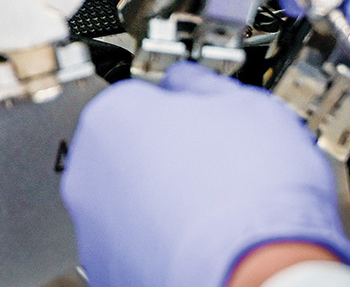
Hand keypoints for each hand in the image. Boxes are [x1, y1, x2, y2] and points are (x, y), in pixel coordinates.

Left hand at [60, 63, 349, 286]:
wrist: (260, 272)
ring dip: (159, 202)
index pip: (139, 97)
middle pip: (127, 151)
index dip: (178, 109)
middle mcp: (88, 173)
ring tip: (213, 210)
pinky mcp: (109, 272)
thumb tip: (191, 82)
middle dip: (164, 156)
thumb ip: (202, 84)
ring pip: (127, 202)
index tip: (200, 121)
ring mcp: (94, 230)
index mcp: (112, 117)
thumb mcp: (246, 105)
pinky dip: (158, 243)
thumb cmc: (255, 194)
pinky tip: (200, 243)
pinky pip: (134, 245)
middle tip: (213, 166)